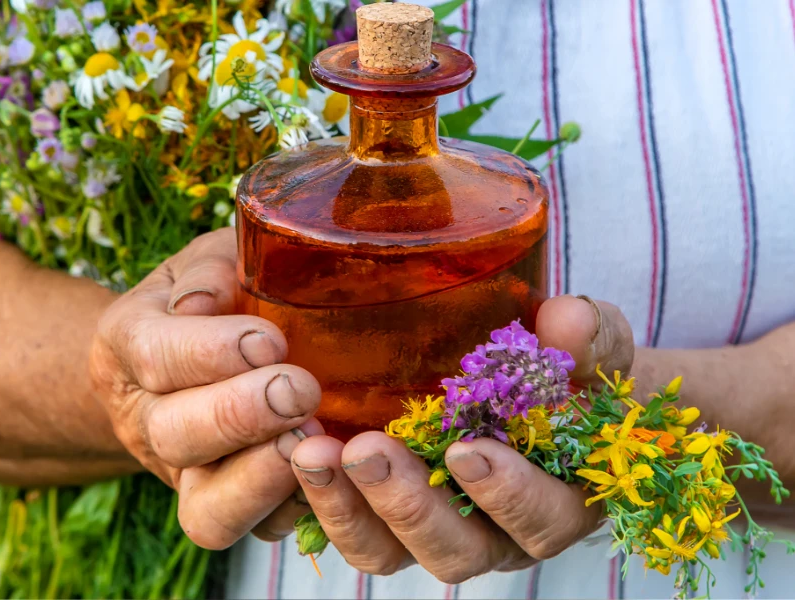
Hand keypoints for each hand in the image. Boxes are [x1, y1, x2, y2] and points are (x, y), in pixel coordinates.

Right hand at [90, 228, 322, 548]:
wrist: (197, 352)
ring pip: (205, 508)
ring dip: (264, 477)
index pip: (153, 355)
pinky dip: (296, 507)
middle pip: (172, 435)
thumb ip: (209, 271)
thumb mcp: (211, 260)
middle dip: (241, 415)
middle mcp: (145, 416)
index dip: (210, 353)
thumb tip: (202, 303)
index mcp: (129, 341)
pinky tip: (329, 469)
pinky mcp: (229, 504)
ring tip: (314, 439)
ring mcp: (184, 471)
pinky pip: (256, 529)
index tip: (269, 340)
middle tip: (300, 390)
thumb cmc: (219, 290)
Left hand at [290, 295, 633, 581]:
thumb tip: (565, 320)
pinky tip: (295, 451)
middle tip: (369, 452)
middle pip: (456, 550)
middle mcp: (495, 530)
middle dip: (410, 505)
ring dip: (349, 509)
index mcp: (559, 499)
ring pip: (390, 551)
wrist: (540, 387)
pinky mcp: (386, 513)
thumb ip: (590, 337)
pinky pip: (350, 528)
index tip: (470, 451)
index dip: (509, 495)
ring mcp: (437, 526)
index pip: (543, 517)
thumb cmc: (574, 372)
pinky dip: (320, 501)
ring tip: (313, 453)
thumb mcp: (595, 347)